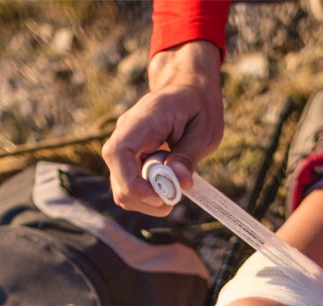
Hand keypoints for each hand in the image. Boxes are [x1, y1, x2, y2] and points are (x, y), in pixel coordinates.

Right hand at [102, 41, 223, 214]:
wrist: (188, 88)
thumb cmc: (198, 106)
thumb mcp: (205, 130)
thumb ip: (188, 157)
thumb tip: (179, 183)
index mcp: (143, 120)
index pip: (118, 154)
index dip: (133, 184)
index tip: (160, 197)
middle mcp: (126, 133)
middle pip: (117, 179)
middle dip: (144, 199)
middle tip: (174, 199)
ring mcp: (125, 146)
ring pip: (121, 187)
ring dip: (147, 199)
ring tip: (174, 187)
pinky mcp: (129, 157)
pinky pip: (130, 184)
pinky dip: (147, 193)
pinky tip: (167, 182)